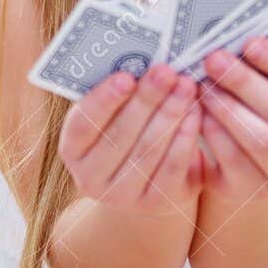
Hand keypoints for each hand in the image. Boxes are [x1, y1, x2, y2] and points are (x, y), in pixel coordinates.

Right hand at [57, 63, 203, 216]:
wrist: (146, 185)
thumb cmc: (127, 134)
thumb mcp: (113, 118)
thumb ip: (120, 96)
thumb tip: (144, 62)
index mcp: (72, 150)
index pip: (82, 125)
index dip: (103, 101)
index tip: (126, 76)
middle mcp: (90, 179)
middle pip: (119, 136)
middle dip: (146, 100)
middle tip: (167, 71)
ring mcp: (121, 197)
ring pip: (148, 151)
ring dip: (170, 114)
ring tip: (186, 86)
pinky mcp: (154, 205)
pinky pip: (171, 168)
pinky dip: (185, 138)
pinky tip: (196, 113)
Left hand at [195, 36, 267, 200]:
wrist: (249, 167)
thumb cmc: (260, 114)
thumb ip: (265, 71)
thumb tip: (236, 39)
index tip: (249, 41)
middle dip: (244, 81)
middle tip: (214, 58)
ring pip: (259, 138)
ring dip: (227, 107)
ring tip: (202, 84)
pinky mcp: (253, 190)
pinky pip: (234, 158)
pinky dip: (214, 132)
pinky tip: (198, 112)